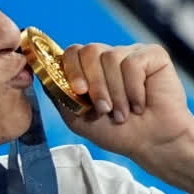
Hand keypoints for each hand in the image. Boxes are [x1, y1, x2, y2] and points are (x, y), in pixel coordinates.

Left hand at [58, 42, 193, 193]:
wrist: (151, 142)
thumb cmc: (117, 132)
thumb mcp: (77, 118)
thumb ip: (59, 95)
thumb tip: (41, 73)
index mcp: (91, 69)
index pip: (72, 52)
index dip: (71, 69)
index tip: (79, 92)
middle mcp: (109, 57)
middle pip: (89, 51)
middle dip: (93, 83)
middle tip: (102, 108)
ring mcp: (131, 54)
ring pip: (110, 58)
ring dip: (115, 93)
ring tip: (123, 113)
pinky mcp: (152, 55)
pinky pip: (133, 63)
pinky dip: (134, 89)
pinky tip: (141, 104)